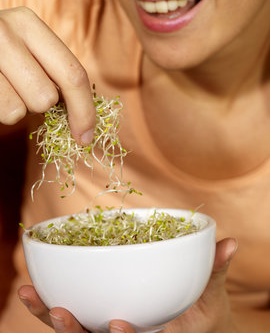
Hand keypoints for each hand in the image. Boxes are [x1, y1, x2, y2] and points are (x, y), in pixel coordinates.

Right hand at [0, 7, 94, 144]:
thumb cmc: (2, 60)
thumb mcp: (27, 54)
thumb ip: (55, 73)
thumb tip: (85, 121)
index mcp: (28, 24)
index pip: (73, 75)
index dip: (84, 111)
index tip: (86, 136)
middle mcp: (5, 32)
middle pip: (48, 97)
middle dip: (40, 105)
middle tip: (23, 90)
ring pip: (22, 110)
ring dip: (18, 109)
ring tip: (5, 89)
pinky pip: (6, 113)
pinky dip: (1, 112)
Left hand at [18, 238, 237, 332]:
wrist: (193, 326)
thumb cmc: (202, 312)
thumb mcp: (211, 295)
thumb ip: (215, 270)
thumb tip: (230, 243)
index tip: (118, 325)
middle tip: (59, 312)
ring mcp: (111, 327)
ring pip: (77, 331)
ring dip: (49, 317)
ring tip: (29, 293)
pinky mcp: (100, 314)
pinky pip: (74, 313)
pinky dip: (51, 301)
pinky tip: (37, 285)